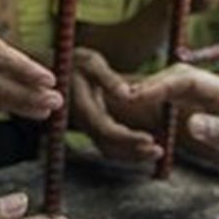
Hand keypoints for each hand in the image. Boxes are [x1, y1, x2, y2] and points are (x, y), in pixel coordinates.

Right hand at [68, 49, 160, 165]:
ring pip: (110, 150)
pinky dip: (128, 149)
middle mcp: (86, 123)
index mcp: (84, 108)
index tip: (149, 139)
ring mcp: (89, 127)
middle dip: (135, 152)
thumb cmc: (76, 63)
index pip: (107, 130)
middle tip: (160, 151)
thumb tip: (128, 95)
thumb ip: (108, 79)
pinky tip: (146, 146)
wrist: (59, 71)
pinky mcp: (95, 127)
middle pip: (110, 146)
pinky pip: (111, 145)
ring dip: (134, 154)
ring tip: (158, 152)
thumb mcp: (91, 63)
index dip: (128, 138)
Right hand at [127, 65, 218, 181]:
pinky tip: (154, 107)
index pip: (189, 81)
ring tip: (133, 101)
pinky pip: (187, 96)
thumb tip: (193, 124)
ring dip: (157, 89)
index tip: (137, 96)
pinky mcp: (218, 106)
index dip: (159, 85)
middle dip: (152, 83)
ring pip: (182, 83)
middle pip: (182, 76)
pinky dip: (166, 98)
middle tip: (126, 98)